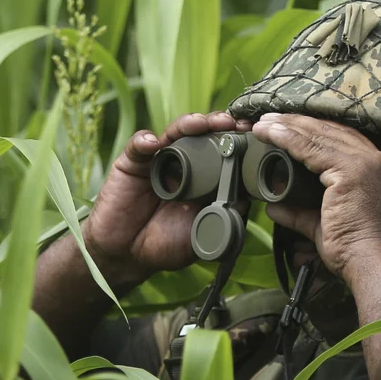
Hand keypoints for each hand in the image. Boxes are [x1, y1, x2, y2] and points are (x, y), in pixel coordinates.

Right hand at [81, 112, 250, 288]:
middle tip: (232, 124)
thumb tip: (248, 195)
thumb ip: (225, 214)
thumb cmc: (167, 245)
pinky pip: (138, 146)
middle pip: (203, 135)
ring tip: (199, 124)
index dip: (238, 142)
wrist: (128, 255)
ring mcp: (158, 160)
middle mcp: (183, 164)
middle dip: (218, 125)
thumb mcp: (203, 232)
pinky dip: (144, 141)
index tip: (252, 136)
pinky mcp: (132, 163)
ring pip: (175, 133)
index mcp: (205, 179)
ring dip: (188, 125)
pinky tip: (152, 143)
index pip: (224, 152)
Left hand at [250, 113, 380, 281]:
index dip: (312, 130)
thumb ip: (299, 212)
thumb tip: (273, 206)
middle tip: (268, 119)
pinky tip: (270, 134)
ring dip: (288, 127)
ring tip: (263, 123)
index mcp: (377, 169)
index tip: (286, 127)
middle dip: (296, 123)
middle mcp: (376, 160)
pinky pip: (313, 148)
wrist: (370, 263)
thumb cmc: (353, 248)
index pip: (340, 139)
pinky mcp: (351, 170)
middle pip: (330, 131)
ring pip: (319, 135)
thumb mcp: (323, 223)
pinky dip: (288, 139)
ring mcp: (366, 162)